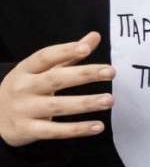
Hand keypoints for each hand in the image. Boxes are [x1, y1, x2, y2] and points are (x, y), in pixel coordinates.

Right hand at [0, 32, 111, 147]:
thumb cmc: (25, 89)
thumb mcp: (39, 70)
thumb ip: (68, 56)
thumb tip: (94, 36)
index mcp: (25, 69)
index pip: (45, 57)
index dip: (65, 51)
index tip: (86, 48)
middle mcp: (22, 88)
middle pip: (54, 79)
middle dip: (83, 74)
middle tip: (111, 72)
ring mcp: (23, 109)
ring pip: (57, 106)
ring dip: (85, 103)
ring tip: (109, 100)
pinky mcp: (27, 130)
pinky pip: (55, 130)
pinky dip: (77, 129)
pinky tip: (98, 126)